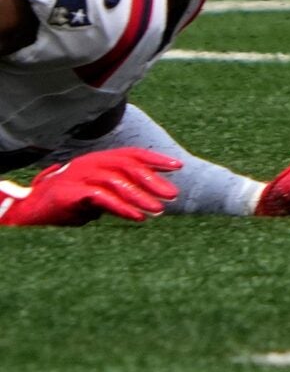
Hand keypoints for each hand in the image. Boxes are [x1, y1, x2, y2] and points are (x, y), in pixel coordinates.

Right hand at [0, 148, 179, 225]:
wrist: (29, 209)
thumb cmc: (67, 202)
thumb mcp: (96, 192)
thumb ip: (118, 191)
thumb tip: (150, 199)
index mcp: (99, 159)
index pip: (132, 154)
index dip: (155, 159)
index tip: (178, 166)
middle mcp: (90, 162)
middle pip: (129, 167)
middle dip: (153, 180)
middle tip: (173, 195)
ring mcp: (79, 175)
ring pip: (117, 182)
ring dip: (141, 197)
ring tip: (159, 210)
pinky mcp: (70, 193)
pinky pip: (102, 198)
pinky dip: (122, 208)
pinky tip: (137, 217)